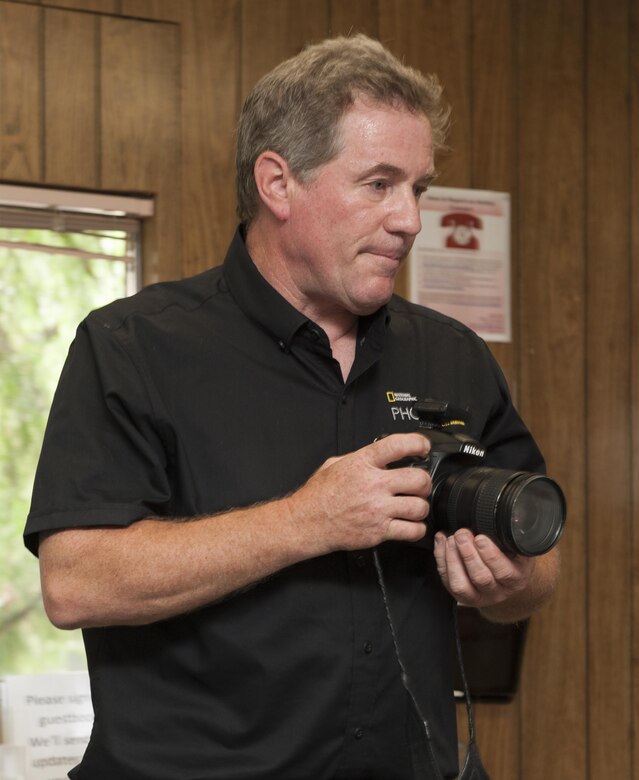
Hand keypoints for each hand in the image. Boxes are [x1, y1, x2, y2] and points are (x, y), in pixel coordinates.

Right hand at [285, 433, 431, 553]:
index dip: (418, 443)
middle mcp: (373, 485)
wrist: (306, 522)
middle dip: (424, 482)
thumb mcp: (334, 464)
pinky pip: (412, 531)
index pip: (398, 446)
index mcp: (362, 464)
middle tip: (419, 485)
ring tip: (414, 506)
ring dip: (421, 507)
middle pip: (419, 479)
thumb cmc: (318, 496)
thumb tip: (376, 455)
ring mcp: (378, 509)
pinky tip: (410, 525)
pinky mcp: (379, 531)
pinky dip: (416, 529)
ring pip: (420, 507)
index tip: (423, 447)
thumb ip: (358, 457)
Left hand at [433, 529, 535, 611]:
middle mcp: (497, 592)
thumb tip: (508, 518)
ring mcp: (477, 596)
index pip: (504, 572)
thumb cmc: (512, 557)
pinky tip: (441, 541)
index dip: (491, 555)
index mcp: (516, 579)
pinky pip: (446, 580)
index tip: (481, 538)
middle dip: (468, 554)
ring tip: (451, 539)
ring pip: (460, 585)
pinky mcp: (459, 594)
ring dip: (453, 559)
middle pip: (481, 578)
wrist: (505, 575)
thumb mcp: (519, 548)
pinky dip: (441, 558)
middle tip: (462, 534)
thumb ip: (513, 537)